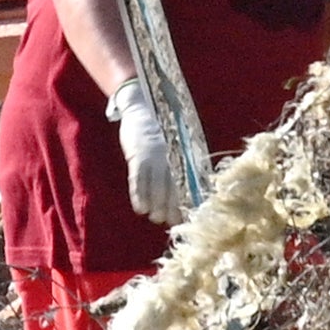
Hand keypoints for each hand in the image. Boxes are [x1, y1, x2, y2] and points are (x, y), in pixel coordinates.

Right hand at [107, 80, 194, 228]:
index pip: (187, 180)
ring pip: (156, 185)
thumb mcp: (175, 144)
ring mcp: (154, 155)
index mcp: (182, 153)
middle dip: (172, 206)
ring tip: (155, 218)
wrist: (141, 107)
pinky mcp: (137, 154)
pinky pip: (138, 178)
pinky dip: (139, 194)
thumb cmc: (160, 130)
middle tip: (171, 222)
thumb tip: (192, 188)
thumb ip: (182, 162)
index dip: (187, 199)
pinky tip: (140, 208)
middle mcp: (170, 156)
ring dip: (156, 204)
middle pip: (173, 186)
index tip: (188, 217)